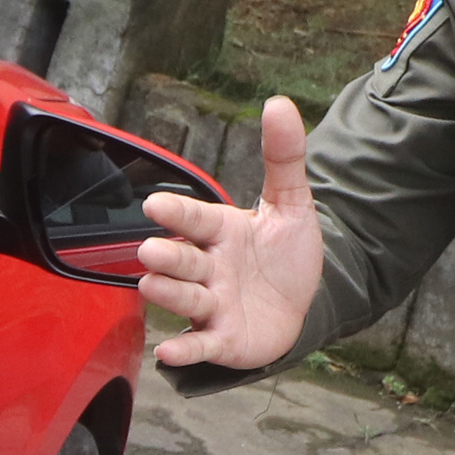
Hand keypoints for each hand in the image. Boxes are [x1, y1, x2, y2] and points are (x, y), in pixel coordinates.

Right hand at [137, 94, 325, 369]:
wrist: (303, 304)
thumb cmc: (285, 255)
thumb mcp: (292, 204)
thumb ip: (283, 157)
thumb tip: (280, 103)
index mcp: (221, 232)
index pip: (196, 219)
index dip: (177, 214)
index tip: (155, 206)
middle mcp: (209, 268)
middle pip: (182, 260)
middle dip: (166, 256)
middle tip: (150, 250)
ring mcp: (212, 305)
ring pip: (185, 299)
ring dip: (167, 294)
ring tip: (150, 285)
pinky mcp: (222, 340)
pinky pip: (199, 345)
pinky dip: (183, 350)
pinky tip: (166, 352)